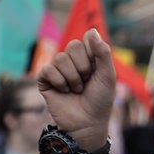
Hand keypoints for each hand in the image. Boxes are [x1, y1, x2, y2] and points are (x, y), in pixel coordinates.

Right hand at [36, 29, 115, 151]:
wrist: (87, 122)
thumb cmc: (100, 100)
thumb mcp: (108, 76)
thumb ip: (103, 53)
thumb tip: (92, 30)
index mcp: (89, 57)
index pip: (87, 39)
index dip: (92, 54)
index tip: (97, 70)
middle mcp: (73, 61)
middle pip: (73, 45)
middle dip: (83, 66)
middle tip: (86, 81)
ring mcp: (58, 69)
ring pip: (60, 58)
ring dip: (72, 77)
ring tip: (77, 89)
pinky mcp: (45, 80)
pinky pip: (47, 69)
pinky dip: (59, 82)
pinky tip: (64, 91)